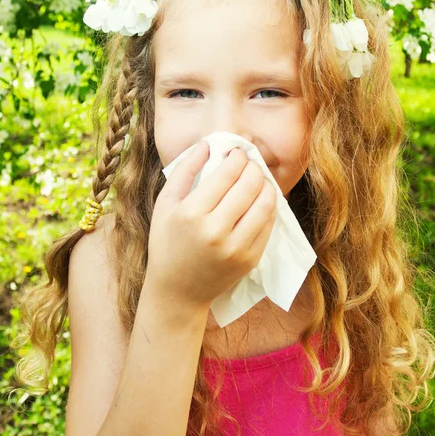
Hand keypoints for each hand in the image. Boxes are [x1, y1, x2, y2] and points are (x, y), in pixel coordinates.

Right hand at [146, 140, 276, 311]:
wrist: (178, 291)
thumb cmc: (166, 243)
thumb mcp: (165, 204)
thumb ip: (185, 170)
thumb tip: (207, 144)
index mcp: (191, 214)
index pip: (227, 174)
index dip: (237, 157)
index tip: (237, 153)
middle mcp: (216, 231)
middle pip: (249, 185)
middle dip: (253, 167)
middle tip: (249, 163)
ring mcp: (236, 248)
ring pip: (266, 204)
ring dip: (266, 184)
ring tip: (257, 179)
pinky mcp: (250, 259)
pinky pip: (268, 224)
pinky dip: (269, 206)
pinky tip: (259, 200)